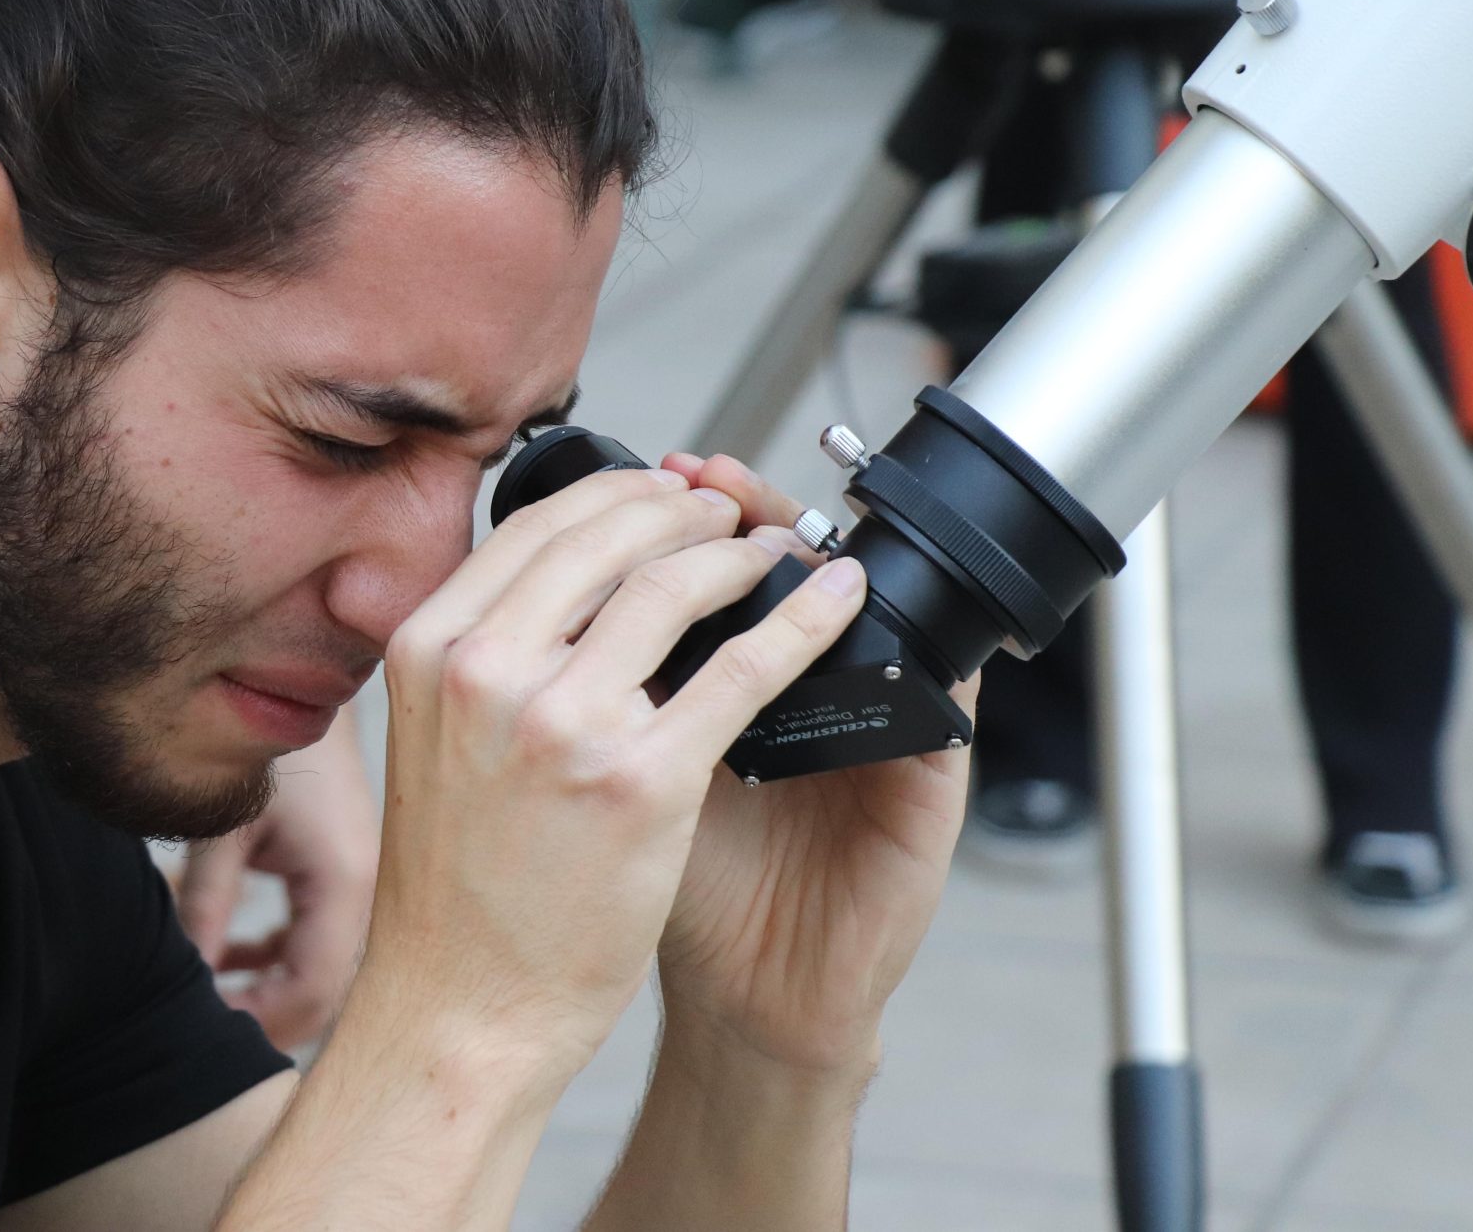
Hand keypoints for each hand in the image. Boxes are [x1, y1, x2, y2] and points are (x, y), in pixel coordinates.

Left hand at [178, 716, 378, 1048]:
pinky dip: (276, 957)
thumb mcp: (225, 830)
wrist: (309, 675)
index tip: (202, 1024)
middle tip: (200, 1018)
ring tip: (209, 986)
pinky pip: (318, 941)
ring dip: (268, 988)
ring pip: (322, 972)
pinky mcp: (349, 871)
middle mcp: (368, 894)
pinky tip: (230, 949)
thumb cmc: (267, 746)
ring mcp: (363, 884)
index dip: (257, 1023)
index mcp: (346, 885)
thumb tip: (186, 982)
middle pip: (325, 996)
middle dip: (263, 1016)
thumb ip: (204, 907)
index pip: (313, 995)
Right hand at [348, 464, 867, 1094]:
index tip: (659, 490)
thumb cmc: (452, 888)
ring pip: (676, 587)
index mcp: (430, 648)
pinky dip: (803, 621)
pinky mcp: (639, 781)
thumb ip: (480, 657)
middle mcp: (487, 669)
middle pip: (607, 537)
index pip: (534, 528)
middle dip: (683, 511)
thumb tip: (549, 584)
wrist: (463, 1006)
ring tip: (776, 551)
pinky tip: (835, 601)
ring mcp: (564, 723)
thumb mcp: (432, 739)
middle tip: (726, 512)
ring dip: (743, 553)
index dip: (614, 493)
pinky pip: (744, 670)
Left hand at [651, 451, 975, 1074]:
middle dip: (742, 512)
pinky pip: (941, 699)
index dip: (684, 514)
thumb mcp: (624, 779)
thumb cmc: (680, 897)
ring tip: (768, 521)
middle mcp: (812, 693)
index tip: (646, 471)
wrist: (751, 1002)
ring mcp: (875, 730)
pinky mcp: (928, 784)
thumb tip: (530, 600)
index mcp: (734, 685)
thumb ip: (602, 695)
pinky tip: (865, 607)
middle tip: (701, 475)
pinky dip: (916, 646)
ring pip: (875, 606)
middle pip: (794, 563)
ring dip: (825, 554)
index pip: (719, 569)